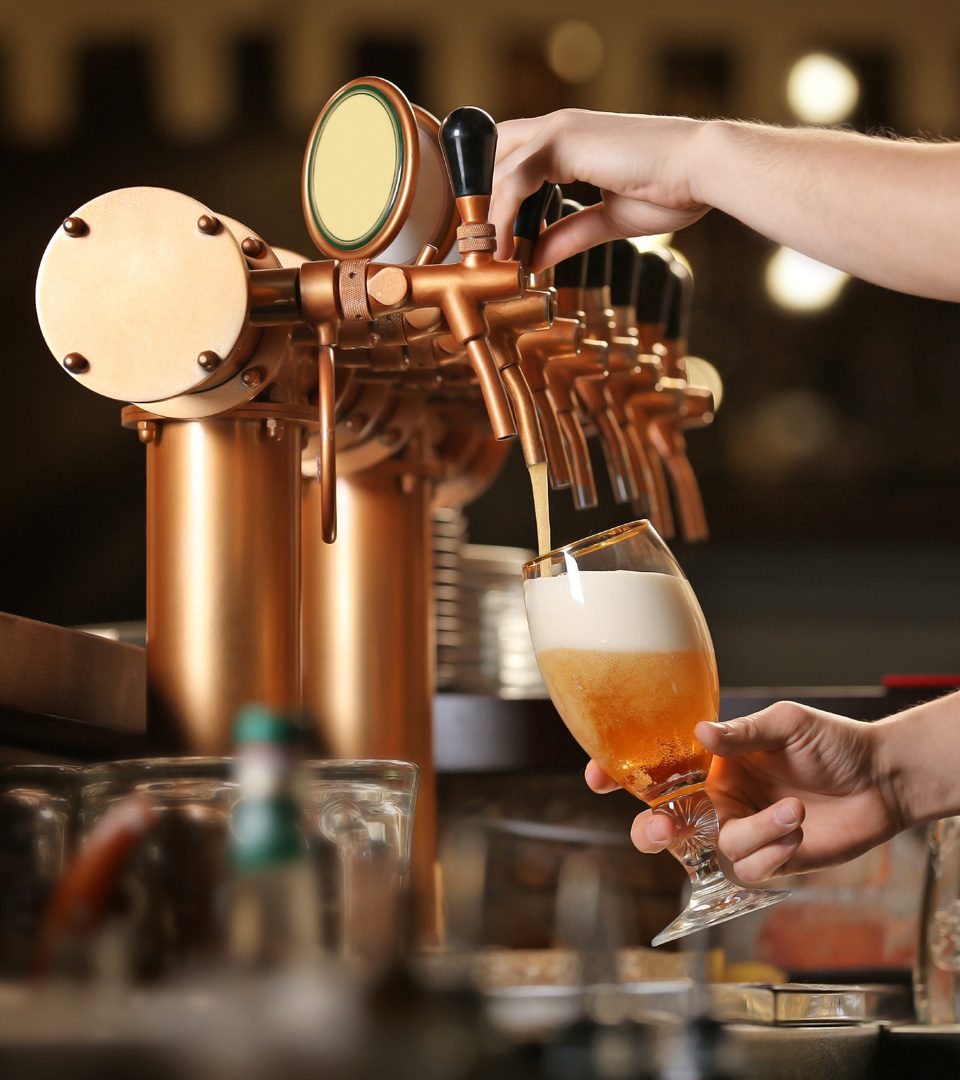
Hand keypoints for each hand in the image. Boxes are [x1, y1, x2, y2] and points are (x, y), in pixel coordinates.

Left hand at [490, 109, 710, 269]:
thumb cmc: (671, 189)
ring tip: (486, 258)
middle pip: (493, 157)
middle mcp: (559, 129)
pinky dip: (502, 215)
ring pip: (498, 168)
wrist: (704, 171)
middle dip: (480, 202)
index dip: (495, 199)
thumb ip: (569, 235)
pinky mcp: (565, 140)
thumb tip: (535, 258)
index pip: (512, 161)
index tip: (494, 244)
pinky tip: (504, 249)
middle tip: (479, 251)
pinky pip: (514, 178)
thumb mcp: (608, 221)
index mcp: (570, 142)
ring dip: (486, 215)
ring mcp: (560, 130)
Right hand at [586, 701, 904, 881]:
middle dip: (652, 831)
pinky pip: (749, 869)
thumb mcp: (785, 724)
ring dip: (753, 834)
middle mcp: (718, 798)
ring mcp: (742, 830)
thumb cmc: (832, 741)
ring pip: (714, 849)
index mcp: (710, 762)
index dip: (618, 775)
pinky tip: (800, 829)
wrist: (882, 780)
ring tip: (794, 810)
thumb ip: (741, 733)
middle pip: (662, 825)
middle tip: (667, 828)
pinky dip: (773, 852)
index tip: (596, 777)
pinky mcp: (770, 859)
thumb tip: (698, 732)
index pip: (653, 770)